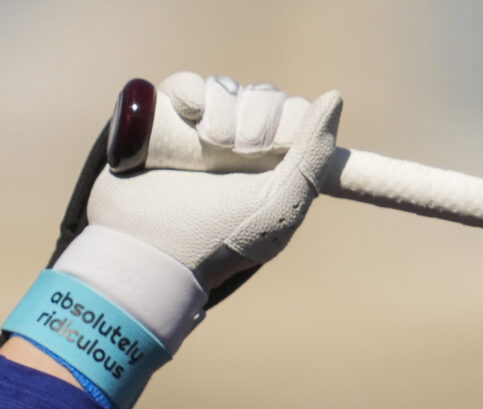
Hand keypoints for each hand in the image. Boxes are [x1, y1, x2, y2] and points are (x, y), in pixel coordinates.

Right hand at [47, 75, 343, 351]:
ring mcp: (201, 134)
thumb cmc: (223, 238)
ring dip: (223, 111)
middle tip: (237, 153)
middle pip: (264, 97)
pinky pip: (188, 84)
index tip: (275, 150)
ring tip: (208, 145)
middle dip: (256, 120)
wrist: (149, 249)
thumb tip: (333, 97)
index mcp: (275, 169)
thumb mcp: (282, 204)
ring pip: (226, 89)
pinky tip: (188, 114)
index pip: (296, 114)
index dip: (292, 121)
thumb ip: (314, 155)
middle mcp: (241, 149)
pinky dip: (191, 92)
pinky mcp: (164, 122)